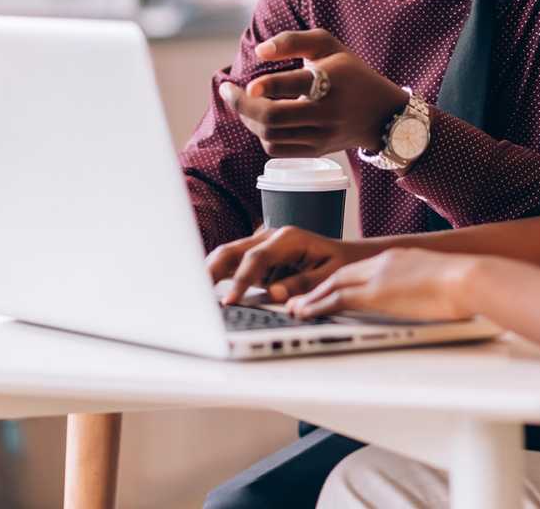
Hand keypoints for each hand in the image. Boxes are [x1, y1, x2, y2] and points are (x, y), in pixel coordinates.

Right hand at [206, 225, 368, 303]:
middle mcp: (270, 238)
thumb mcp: (330, 275)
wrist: (348, 257)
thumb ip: (303, 284)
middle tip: (193, 290)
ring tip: (190, 293)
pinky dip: (217, 277)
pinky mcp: (256, 259)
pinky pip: (232, 265)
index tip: (230, 300)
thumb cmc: (341, 264)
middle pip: (232, 250)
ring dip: (209, 272)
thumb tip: (275, 294)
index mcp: (288, 239)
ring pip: (227, 256)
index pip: (256, 258)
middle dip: (210, 269)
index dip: (240, 280)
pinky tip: (203, 293)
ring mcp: (260, 247)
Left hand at [220, 29, 409, 156]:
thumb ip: (292, 41)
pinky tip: (261, 119)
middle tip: (229, 91)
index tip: (247, 84)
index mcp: (331, 80)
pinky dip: (262, 135)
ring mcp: (321, 135)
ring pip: (270, 136)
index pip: (294, 86)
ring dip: (248, 119)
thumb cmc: (349, 72)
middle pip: (273, 118)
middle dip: (243, 105)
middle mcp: (327, 111)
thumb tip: (259, 52)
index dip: (267, 87)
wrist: (382, 113)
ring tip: (245, 102)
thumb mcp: (328, 45)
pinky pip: (276, 149)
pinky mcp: (316, 151)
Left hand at [288, 248, 481, 321]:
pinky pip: (337, 298)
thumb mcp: (442, 283)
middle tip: (300, 297)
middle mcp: (385, 262)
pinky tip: (305, 312)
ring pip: (333, 284)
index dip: (341, 279)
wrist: (470, 278)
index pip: (361, 268)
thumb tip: (436, 302)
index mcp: (400, 258)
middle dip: (319, 286)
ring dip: (311, 297)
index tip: (328, 289)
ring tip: (294, 308)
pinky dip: (317, 304)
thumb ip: (429, 289)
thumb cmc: (467, 284)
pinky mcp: (376, 292)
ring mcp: (378, 275)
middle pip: (342, 273)